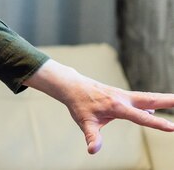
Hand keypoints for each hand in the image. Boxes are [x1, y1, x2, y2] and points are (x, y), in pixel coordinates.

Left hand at [25, 59, 173, 153]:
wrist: (73, 87)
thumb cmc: (79, 105)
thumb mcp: (84, 122)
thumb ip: (91, 136)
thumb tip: (93, 150)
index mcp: (116, 107)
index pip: (140, 117)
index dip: (156, 123)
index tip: (171, 127)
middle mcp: (123, 99)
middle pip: (150, 100)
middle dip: (169, 101)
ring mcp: (124, 95)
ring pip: (148, 97)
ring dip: (165, 98)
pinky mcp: (123, 95)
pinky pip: (141, 98)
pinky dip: (153, 100)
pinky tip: (157, 106)